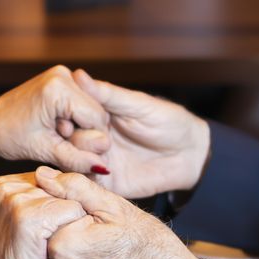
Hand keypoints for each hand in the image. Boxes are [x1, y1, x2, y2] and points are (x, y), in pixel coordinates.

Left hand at [0, 66, 111, 172]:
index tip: (69, 149)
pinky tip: (56, 127)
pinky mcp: (60, 79)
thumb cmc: (8, 136)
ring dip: (80, 127)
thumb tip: (104, 168)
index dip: (90, 141)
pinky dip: (74, 119)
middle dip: (85, 133)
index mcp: (58, 89)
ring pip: (91, 109)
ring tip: (55, 135)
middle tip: (59, 142)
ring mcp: (62, 74)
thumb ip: (76, 159)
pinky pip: (81, 104)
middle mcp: (63, 75)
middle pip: (97, 113)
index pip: (96, 119)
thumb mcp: (43, 150)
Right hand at [0, 172, 86, 258]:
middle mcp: (6, 187)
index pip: (53, 179)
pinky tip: (54, 246)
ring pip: (70, 198)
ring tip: (47, 243)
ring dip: (68, 223)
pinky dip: (73, 231)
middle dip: (63, 214)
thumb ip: (42, 196)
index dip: (57, 206)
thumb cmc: (21, 258)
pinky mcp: (30, 217)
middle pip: (62, 187)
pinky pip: (74, 211)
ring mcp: (16, 200)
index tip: (41, 229)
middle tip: (44, 239)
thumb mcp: (27, 219)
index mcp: (2, 183)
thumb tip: (73, 176)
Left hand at [35, 166, 210, 258]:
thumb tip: (43, 175)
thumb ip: (75, 188)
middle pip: (55, 245)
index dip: (78, 215)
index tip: (102, 224)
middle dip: (77, 239)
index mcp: (63, 244)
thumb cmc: (154, 249)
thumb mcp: (118, 208)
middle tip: (109, 243)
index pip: (53, 218)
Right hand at [59, 69, 210, 198]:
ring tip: (105, 153)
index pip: (72, 114)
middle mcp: (94, 137)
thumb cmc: (169, 123)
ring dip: (82, 157)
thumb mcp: (138, 105)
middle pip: (68, 138)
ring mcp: (99, 160)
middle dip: (78, 137)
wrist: (190, 155)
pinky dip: (88, 176)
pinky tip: (102, 169)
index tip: (75, 116)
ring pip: (73, 160)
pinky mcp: (107, 182)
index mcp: (99, 115)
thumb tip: (78, 75)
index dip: (70, 115)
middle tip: (103, 138)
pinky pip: (87, 183)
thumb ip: (107, 95)